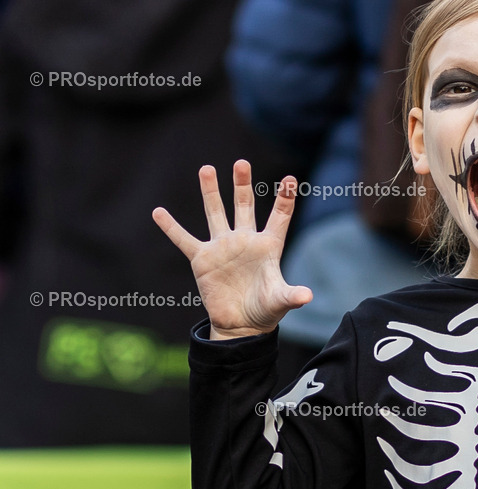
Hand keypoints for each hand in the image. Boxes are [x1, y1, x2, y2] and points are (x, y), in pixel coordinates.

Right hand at [152, 160, 311, 339]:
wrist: (240, 324)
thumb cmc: (265, 310)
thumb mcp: (281, 300)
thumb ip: (292, 295)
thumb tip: (307, 296)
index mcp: (268, 246)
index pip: (279, 216)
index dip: (284, 198)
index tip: (290, 179)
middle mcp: (245, 240)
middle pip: (244, 206)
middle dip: (243, 185)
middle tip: (242, 163)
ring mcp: (222, 247)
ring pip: (215, 213)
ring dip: (211, 192)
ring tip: (207, 168)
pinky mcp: (202, 259)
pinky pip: (183, 239)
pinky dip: (171, 227)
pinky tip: (158, 212)